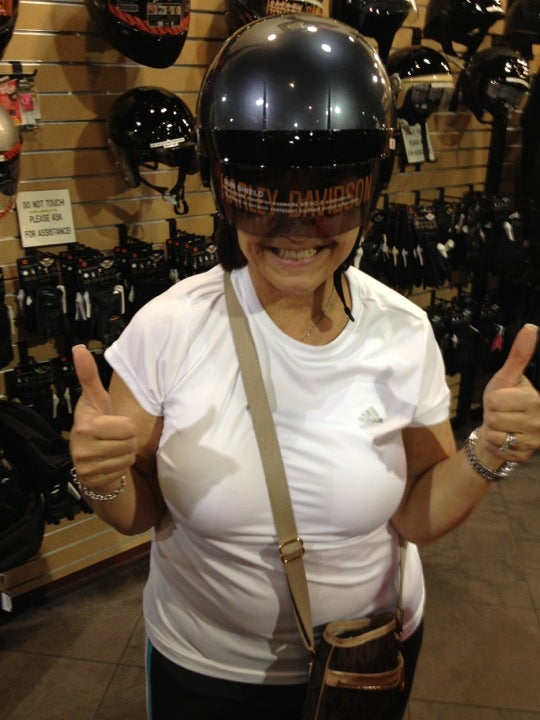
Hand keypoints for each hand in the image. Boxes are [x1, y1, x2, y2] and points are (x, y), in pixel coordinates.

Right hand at [70, 345, 136, 490]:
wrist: (89, 458)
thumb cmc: (98, 423)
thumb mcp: (97, 400)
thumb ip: (89, 376)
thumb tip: (78, 348)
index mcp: (85, 424)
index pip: (129, 427)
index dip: (127, 426)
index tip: (113, 424)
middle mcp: (81, 446)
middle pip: (130, 443)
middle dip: (127, 441)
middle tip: (113, 439)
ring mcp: (85, 465)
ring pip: (127, 458)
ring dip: (124, 454)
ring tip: (111, 450)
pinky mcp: (91, 480)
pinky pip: (121, 471)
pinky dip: (119, 468)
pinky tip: (108, 463)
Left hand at [478, 324, 539, 465]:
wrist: (501, 428)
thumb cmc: (504, 400)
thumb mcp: (506, 377)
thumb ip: (519, 356)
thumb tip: (531, 328)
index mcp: (535, 399)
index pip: (497, 400)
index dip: (493, 399)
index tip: (502, 399)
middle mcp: (539, 421)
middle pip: (494, 418)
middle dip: (492, 415)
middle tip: (500, 414)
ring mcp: (533, 441)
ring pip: (494, 435)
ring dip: (492, 430)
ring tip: (501, 426)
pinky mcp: (523, 456)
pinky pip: (496, 449)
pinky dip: (493, 444)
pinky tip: (502, 439)